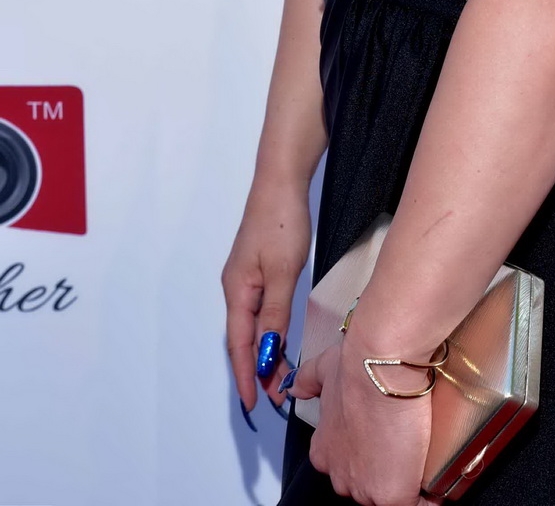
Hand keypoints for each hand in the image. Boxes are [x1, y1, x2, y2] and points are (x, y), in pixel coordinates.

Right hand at [222, 179, 311, 417]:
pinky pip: (258, 312)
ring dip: (263, 353)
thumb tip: (268, 353)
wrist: (280, 184)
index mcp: (237, 291)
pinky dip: (267, 332)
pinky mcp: (256, 270)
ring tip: (279, 378)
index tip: (253, 405)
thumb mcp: (283, 272)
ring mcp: (245, 279)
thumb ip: (275, 314)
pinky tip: (278, 341)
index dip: (247, 375)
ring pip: (251, 327)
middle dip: (255, 370)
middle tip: (274, 398)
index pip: (239, 344)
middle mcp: (236, 289)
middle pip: (243, 339)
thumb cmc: (281, 224)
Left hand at [289, 321, 432, 503]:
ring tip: (420, 456)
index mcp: (325, 450)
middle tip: (402, 442)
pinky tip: (435, 485)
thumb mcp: (325, 369)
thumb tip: (296, 387)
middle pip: (365, 482)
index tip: (382, 440)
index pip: (346, 464)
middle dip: (383, 467)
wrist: (381, 365)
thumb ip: (308, 381)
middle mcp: (339, 475)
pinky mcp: (391, 495)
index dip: (366, 454)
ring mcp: (364, 489)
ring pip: (386, 494)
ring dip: (403, 478)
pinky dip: (426, 499)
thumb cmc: (356, 365)